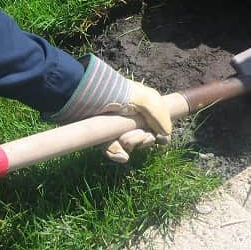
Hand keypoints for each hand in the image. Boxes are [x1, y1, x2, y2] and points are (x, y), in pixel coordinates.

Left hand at [50, 56, 172, 162]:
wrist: (85, 97)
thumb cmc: (118, 94)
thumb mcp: (146, 100)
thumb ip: (160, 116)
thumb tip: (166, 137)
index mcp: (144, 105)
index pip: (158, 125)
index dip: (159, 133)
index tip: (159, 137)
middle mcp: (132, 116)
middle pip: (146, 136)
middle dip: (142, 139)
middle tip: (132, 136)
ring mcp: (117, 127)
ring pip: (131, 145)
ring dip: (131, 144)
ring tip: (123, 140)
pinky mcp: (103, 137)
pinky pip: (114, 149)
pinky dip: (117, 153)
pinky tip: (121, 155)